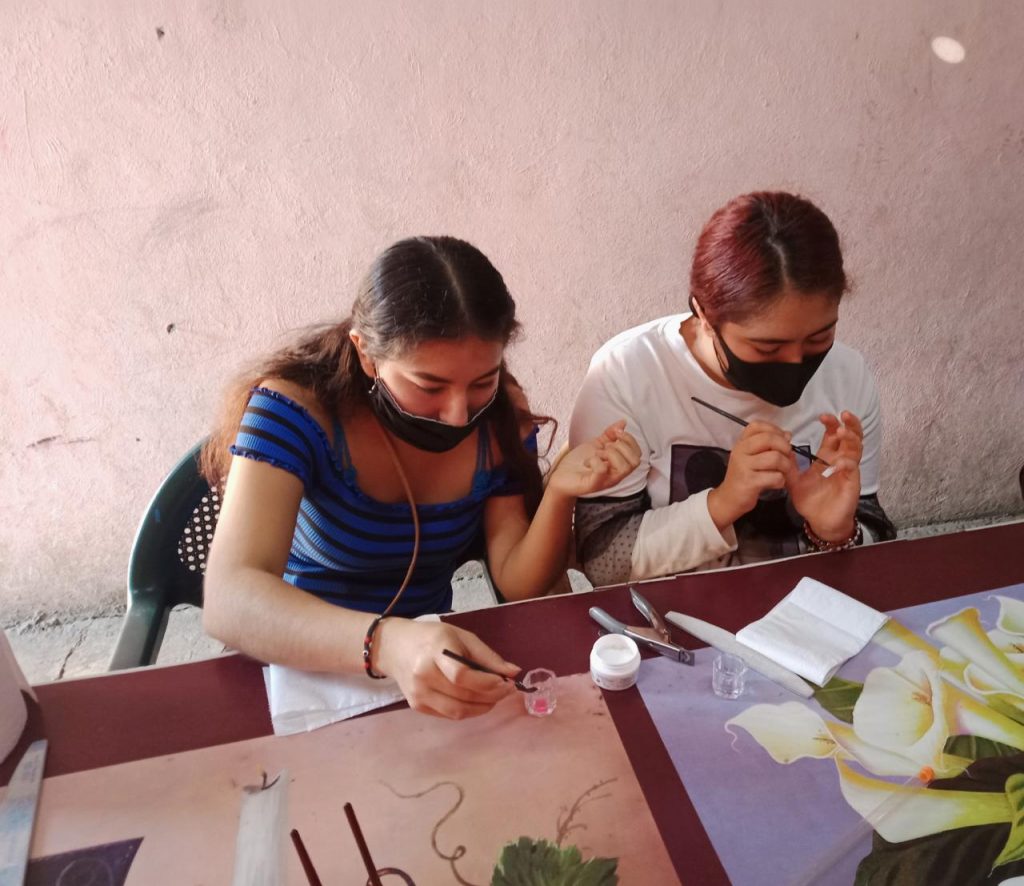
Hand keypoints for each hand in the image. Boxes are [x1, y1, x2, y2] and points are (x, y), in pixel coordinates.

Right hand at [375, 618, 518, 718]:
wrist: (394, 647)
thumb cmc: (432, 637)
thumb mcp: (461, 636)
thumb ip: (487, 656)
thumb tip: (514, 672)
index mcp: (435, 651)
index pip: (462, 675)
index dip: (487, 683)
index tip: (506, 682)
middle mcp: (423, 675)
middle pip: (463, 695)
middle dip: (492, 696)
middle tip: (506, 691)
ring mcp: (418, 694)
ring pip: (458, 712)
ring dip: (482, 708)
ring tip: (494, 698)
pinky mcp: (417, 706)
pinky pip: (449, 715)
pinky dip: (468, 711)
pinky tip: (477, 701)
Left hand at [546, 421, 641, 498]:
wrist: (560, 476)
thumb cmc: (579, 463)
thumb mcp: (596, 444)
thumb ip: (610, 434)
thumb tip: (623, 422)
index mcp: (619, 465)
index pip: (637, 454)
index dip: (630, 440)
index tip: (616, 433)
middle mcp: (616, 474)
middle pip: (635, 461)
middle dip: (622, 447)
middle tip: (606, 446)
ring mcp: (606, 480)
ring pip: (623, 468)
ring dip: (611, 454)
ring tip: (598, 454)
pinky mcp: (593, 484)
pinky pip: (602, 471)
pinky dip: (596, 461)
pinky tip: (588, 461)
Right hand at [707, 421, 795, 529]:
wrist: (729, 499)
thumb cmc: (744, 476)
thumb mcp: (752, 457)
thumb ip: (769, 445)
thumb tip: (788, 435)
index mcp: (741, 443)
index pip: (757, 425)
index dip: (774, 430)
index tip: (781, 440)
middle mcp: (740, 451)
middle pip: (769, 439)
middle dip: (785, 447)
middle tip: (787, 457)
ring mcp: (743, 466)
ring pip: (775, 458)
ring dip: (786, 467)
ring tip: (784, 473)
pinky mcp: (749, 482)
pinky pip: (775, 476)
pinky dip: (781, 481)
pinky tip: (776, 484)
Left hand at [786, 411, 863, 540]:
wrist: (819, 521)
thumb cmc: (810, 501)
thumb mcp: (794, 480)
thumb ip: (789, 465)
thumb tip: (780, 448)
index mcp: (828, 458)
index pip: (833, 435)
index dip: (830, 424)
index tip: (822, 416)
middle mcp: (841, 461)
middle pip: (851, 437)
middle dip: (848, 424)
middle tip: (841, 415)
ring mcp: (848, 471)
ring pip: (856, 449)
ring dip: (851, 438)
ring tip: (842, 431)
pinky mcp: (852, 483)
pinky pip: (853, 469)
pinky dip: (846, 463)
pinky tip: (838, 462)